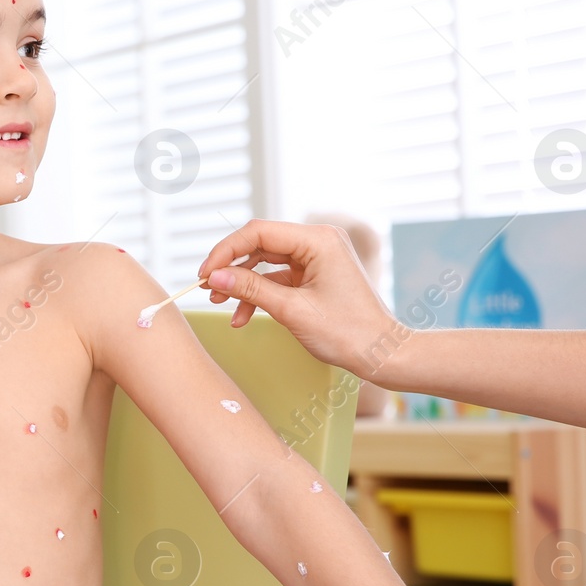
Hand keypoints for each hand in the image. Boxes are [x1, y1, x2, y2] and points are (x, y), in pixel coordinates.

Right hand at [196, 219, 403, 377]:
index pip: (258, 232)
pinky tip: (243, 315)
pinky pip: (278, 277)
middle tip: (207, 288)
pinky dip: (260, 294)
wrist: (381, 353)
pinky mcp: (315, 275)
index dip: (226, 251)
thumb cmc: (347, 332)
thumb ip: (251, 289)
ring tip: (221, 303)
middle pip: (260, 244)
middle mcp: (318, 241)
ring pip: (266, 262)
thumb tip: (214, 277)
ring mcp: (317, 258)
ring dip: (243, 283)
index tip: (205, 273)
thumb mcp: (291, 310)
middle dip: (232, 268)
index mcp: (318, 240)